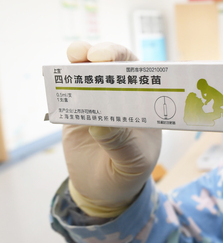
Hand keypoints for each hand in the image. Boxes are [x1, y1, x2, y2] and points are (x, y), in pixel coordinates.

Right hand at [62, 41, 161, 217]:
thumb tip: (99, 124)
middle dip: (106, 52)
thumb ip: (120, 143)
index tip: (120, 60)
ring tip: (75, 55)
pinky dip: (62, 81)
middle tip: (94, 55)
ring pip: (90, 70)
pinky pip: (68, 91)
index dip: (133, 63)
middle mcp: (124, 96)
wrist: (103, 190)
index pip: (142, 73)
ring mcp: (99, 100)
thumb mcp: (132, 162)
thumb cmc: (128, 173)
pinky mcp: (76, 110)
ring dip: (81, 57)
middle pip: (116, 64)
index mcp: (145, 104)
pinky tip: (58, 78)